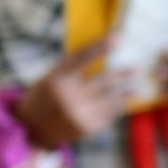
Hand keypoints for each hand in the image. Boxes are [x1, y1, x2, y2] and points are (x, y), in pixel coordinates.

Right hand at [14, 38, 132, 148]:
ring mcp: (79, 113)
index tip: (118, 38)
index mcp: (57, 79)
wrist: (30, 129)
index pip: (82, 57)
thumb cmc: (44, 97)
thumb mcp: (50, 78)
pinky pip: (109, 113)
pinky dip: (118, 106)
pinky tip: (124, 101)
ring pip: (112, 98)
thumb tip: (100, 51)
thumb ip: (71, 68)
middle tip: (137, 68)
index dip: (100, 47)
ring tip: (137, 86)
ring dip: (127, 91)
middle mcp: (68, 95)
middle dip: (123, 74)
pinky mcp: (88, 127)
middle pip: (104, 79)